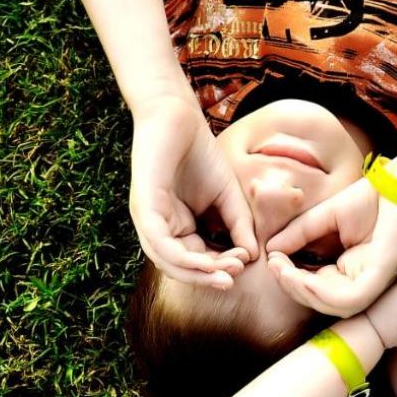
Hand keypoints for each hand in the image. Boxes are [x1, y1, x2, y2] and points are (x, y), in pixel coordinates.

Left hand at [128, 91, 258, 286]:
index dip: (221, 266)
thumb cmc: (200, 154)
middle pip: (181, 267)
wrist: (177, 116)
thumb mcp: (228, 195)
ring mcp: (148, 219)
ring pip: (168, 261)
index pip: (198, 259)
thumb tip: (253, 255)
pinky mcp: (142, 208)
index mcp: (177, 228)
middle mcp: (159, 228)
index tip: (247, 262)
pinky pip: (159, 244)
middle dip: (208, 277)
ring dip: (196, 273)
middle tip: (233, 280)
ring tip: (225, 275)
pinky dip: (183, 258)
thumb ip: (239, 224)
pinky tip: (207, 262)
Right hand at [265, 178, 396, 315]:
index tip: (272, 258)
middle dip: (291, 286)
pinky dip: (319, 291)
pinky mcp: (379, 278)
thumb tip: (272, 249)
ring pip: (331, 304)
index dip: (290, 277)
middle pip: (320, 299)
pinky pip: (347, 299)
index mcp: (350, 270)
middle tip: (274, 265)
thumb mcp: (326, 217)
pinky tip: (300, 275)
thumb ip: (301, 233)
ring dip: (301, 290)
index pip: (316, 286)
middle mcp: (361, 281)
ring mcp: (371, 281)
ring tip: (282, 270)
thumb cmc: (372, 199)